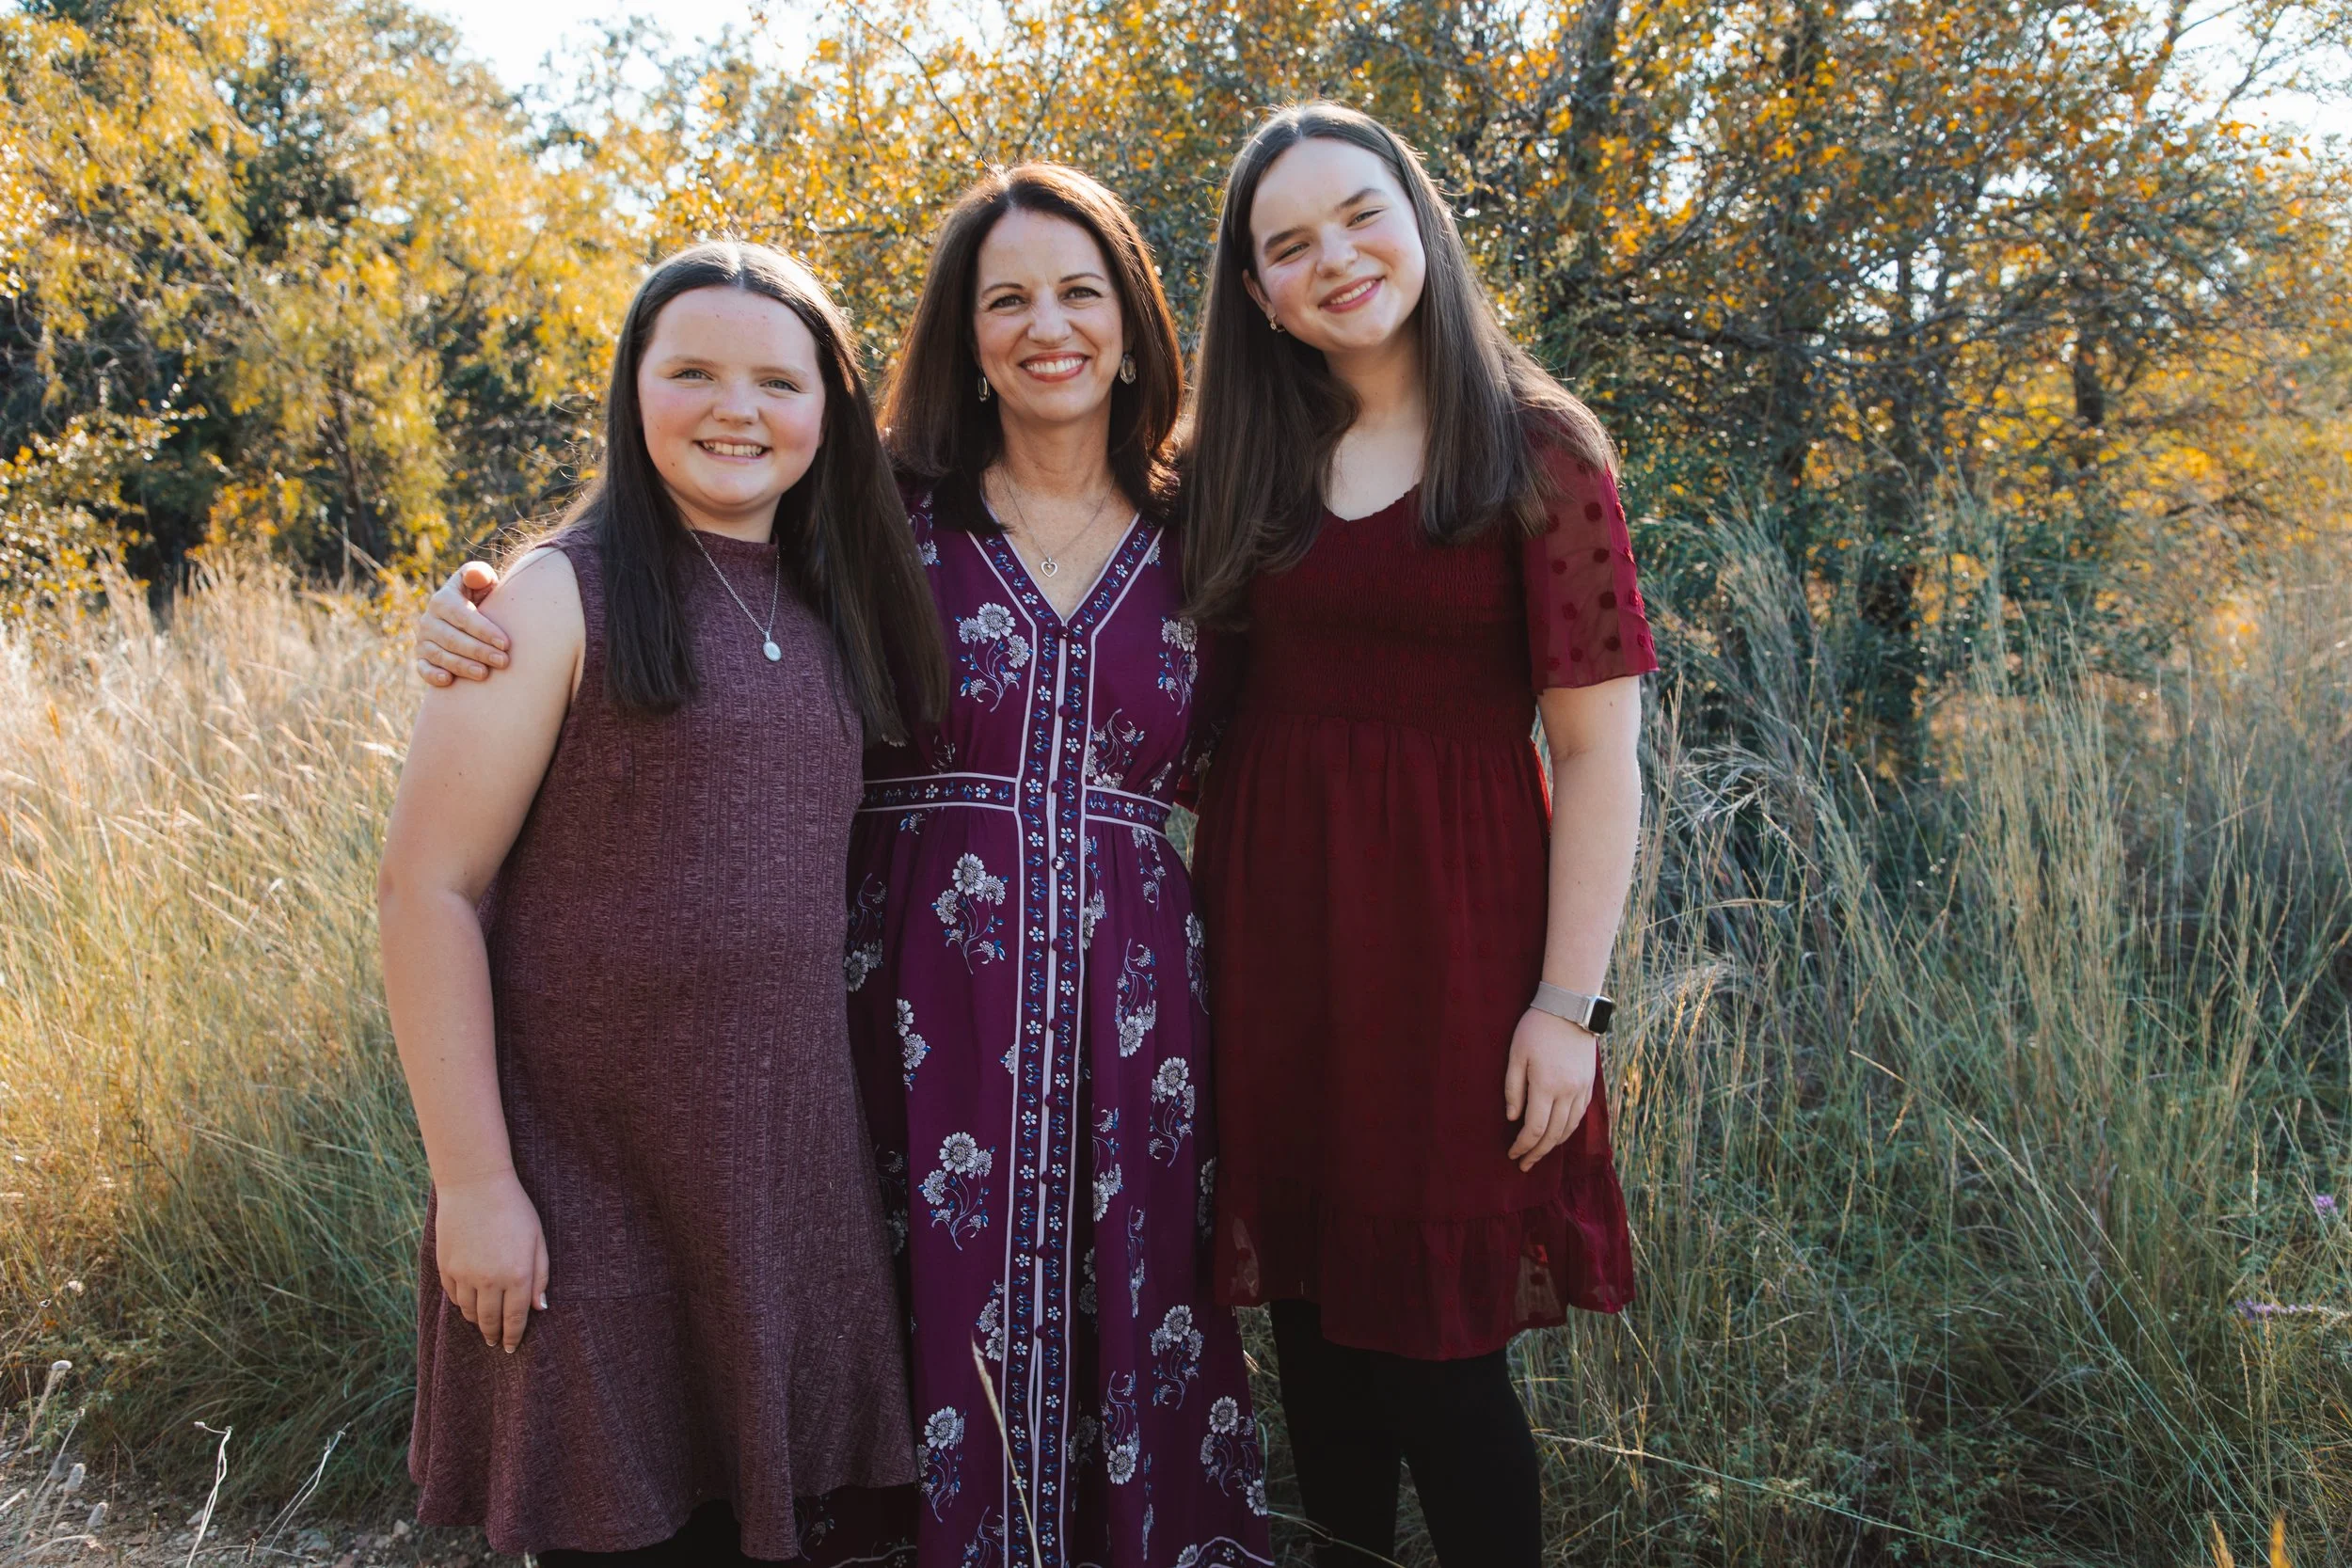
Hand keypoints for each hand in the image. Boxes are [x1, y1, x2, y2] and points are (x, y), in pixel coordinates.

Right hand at [415, 562, 508, 686]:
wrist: (467, 616)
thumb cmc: (480, 596)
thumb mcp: (481, 581)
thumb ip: (479, 574)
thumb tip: (475, 576)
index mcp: (442, 600)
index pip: (463, 616)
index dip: (484, 630)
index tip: (506, 643)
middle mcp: (429, 620)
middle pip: (452, 638)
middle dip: (479, 651)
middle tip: (503, 661)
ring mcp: (423, 640)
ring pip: (440, 655)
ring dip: (461, 666)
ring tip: (484, 674)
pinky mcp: (422, 658)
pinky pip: (423, 668)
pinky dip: (432, 675)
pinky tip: (448, 680)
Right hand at [434, 1170, 548, 1351]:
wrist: (475, 1186)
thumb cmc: (514, 1210)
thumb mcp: (537, 1240)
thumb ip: (540, 1275)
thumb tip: (540, 1308)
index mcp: (517, 1275)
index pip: (516, 1318)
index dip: (513, 1336)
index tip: (511, 1347)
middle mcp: (489, 1280)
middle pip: (490, 1321)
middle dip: (494, 1336)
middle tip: (495, 1343)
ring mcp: (464, 1275)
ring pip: (470, 1312)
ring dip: (477, 1322)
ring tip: (483, 1325)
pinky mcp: (446, 1267)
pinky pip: (454, 1296)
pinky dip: (462, 1305)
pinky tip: (469, 1304)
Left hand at [1503, 1008, 1596, 1171]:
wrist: (1570, 1008)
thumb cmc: (1536, 1029)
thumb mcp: (1516, 1055)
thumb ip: (1513, 1088)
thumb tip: (1513, 1118)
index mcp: (1546, 1086)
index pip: (1535, 1128)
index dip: (1523, 1146)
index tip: (1513, 1154)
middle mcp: (1567, 1092)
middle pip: (1553, 1134)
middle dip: (1537, 1152)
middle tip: (1524, 1164)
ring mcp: (1581, 1089)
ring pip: (1569, 1128)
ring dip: (1554, 1145)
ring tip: (1539, 1153)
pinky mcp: (1589, 1083)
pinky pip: (1580, 1115)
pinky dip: (1568, 1129)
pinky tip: (1559, 1134)